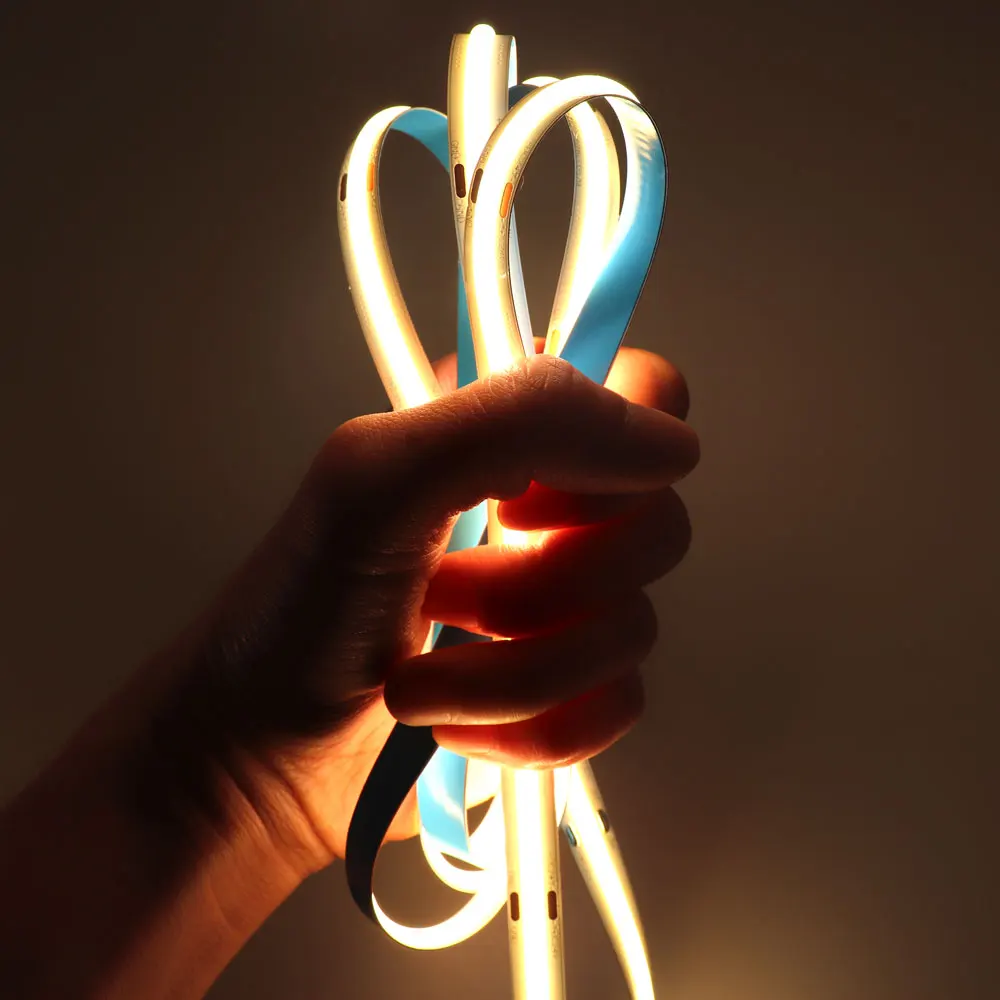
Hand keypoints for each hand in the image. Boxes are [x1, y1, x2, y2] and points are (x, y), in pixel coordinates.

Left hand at [131, 340, 697, 876]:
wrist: (255, 766)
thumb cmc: (291, 620)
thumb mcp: (375, 483)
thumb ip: (518, 421)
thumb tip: (666, 443)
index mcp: (504, 433)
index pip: (644, 395)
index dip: (614, 457)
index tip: (526, 506)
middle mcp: (541, 511)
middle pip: (656, 525)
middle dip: (544, 586)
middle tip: (449, 594)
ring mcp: (556, 607)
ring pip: (633, 631)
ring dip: (515, 674)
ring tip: (420, 677)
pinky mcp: (562, 692)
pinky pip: (615, 707)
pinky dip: (528, 730)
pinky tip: (453, 726)